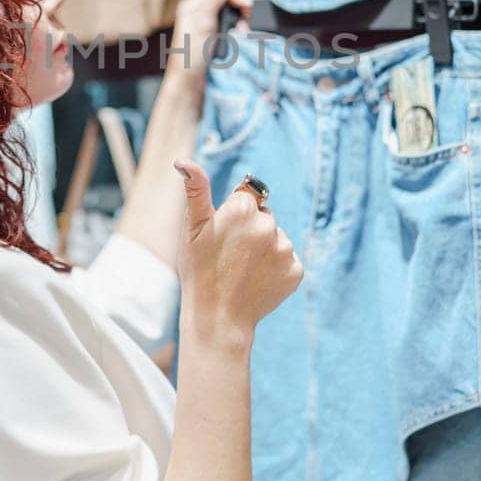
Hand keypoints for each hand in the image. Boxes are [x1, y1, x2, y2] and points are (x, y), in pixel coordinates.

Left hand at [165, 0, 252, 105]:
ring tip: (238, 39)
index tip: (247, 8)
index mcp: (193, 6)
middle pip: (229, 3)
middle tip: (242, 27)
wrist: (191, 87)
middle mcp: (200, 15)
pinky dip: (238, 38)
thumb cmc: (191, 55)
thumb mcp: (202, 21)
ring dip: (240, 27)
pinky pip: (233, 34)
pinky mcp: (216, 44)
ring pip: (233, 19)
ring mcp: (208, 30)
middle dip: (240, 13)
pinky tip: (236, 46)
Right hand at [173, 158, 303, 342]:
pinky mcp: (297, 271)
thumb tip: (183, 161)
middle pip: (263, 216)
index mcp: (243, 209)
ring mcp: (285, 249)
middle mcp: (269, 225)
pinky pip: (287, 260)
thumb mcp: (191, 228)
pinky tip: (257, 280)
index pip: (246, 197)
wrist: (217, 319)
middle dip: (250, 229)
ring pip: (276, 238)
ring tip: (242, 270)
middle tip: (230, 255)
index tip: (221, 235)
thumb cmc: (198, 271)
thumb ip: (195, 190)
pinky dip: (275, 268)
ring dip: (264, 248)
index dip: (232, 215)